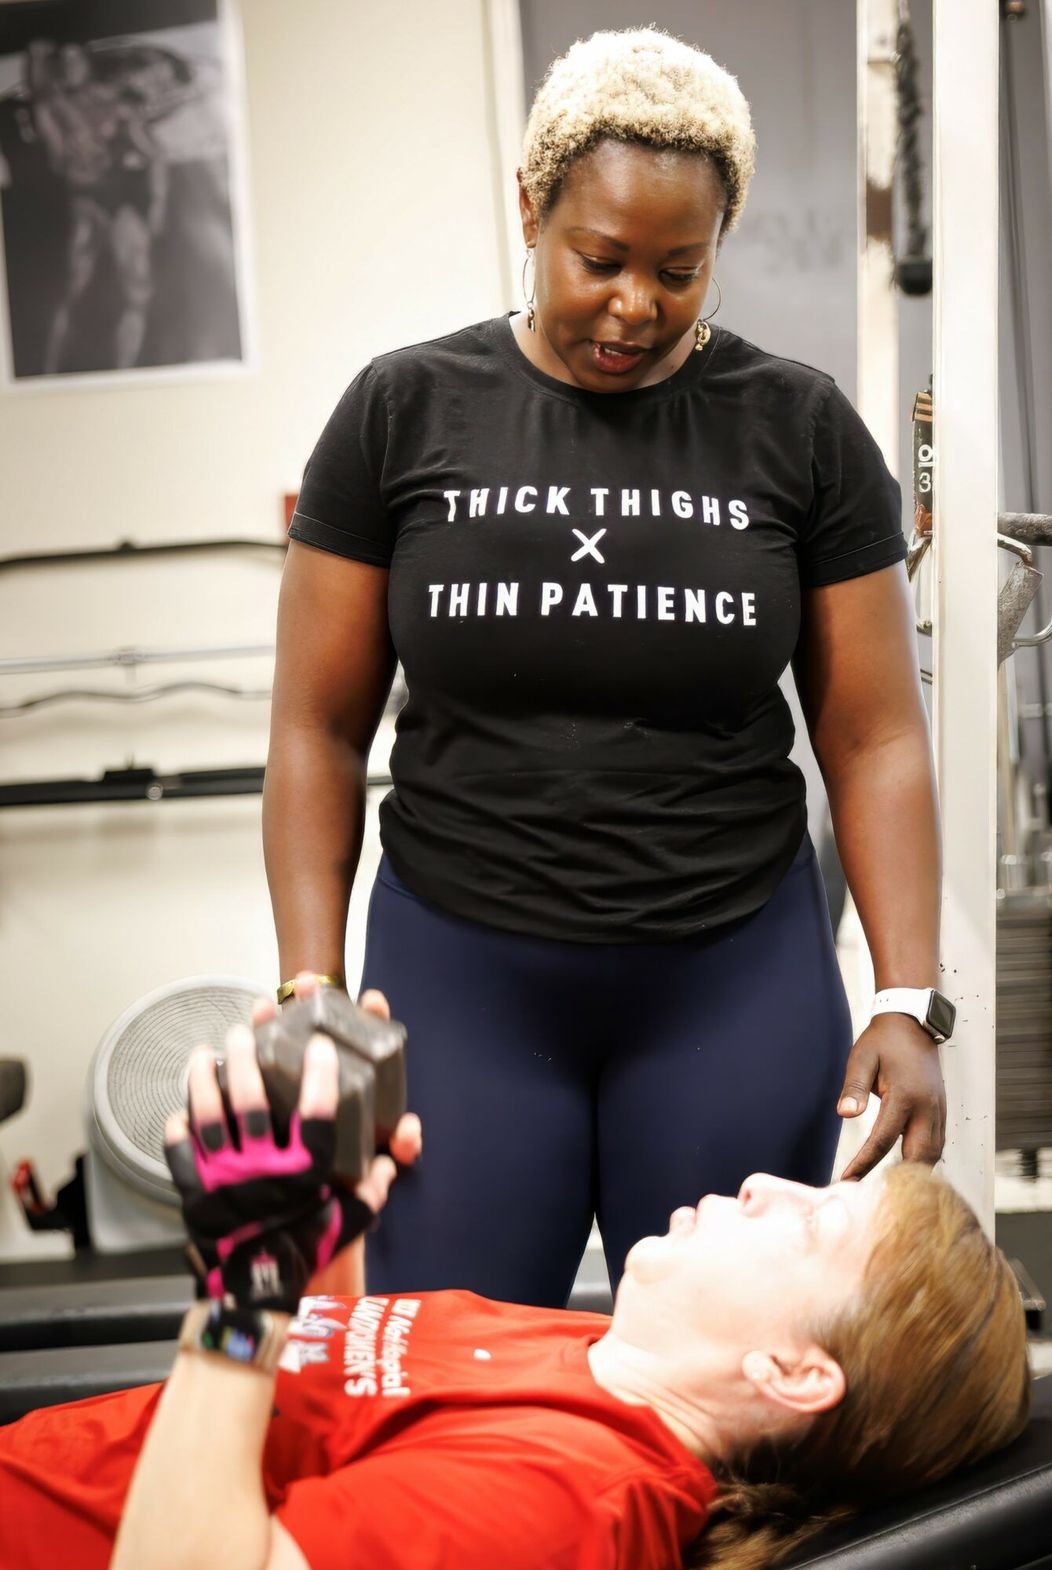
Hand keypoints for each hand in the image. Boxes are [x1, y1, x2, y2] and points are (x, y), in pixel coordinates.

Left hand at [164, 975, 419, 1312]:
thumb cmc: (306, 1251)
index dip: (321, 1078)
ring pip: (210, 1117)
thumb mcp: (349, 1223)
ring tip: (205, 1054)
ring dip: (205, 1081)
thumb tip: (388, 1162)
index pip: (318, 1116)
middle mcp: (264, 1171)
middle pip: (252, 1102)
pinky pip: (181, 1154)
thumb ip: (370, 1190)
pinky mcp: (196, 1194)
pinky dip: (178, 1130)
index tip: (320, 1046)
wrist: (255, 1295)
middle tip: (244, 1031)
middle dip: (247, 1059)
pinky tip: (181, 1109)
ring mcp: (225, 1181)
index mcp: (305, 1175)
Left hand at [836, 1013, 945, 1179]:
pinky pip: (938, 1143)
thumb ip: (854, 1088)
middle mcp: (927, 1108)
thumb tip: (845, 1114)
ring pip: (933, 1154)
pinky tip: (907, 1168)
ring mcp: (938, 1110)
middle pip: (918, 1157)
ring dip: (914, 1171)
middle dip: (898, 1179)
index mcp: (905, 1097)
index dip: (865, 1163)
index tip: (848, 1181)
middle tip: (872, 1194)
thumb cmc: (882, 1041)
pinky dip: (924, 1159)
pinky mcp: (941, 1110)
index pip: (883, 1141)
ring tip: (888, 1187)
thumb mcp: (862, 1059)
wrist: (913, 1023)